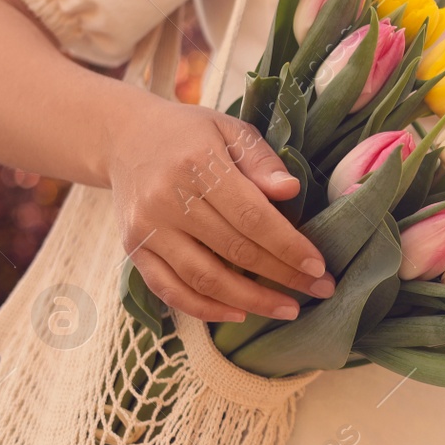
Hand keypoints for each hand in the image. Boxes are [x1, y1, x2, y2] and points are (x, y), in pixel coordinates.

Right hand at [107, 98, 333, 322]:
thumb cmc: (191, 134)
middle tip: (319, 290)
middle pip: (234, 250)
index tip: (318, 266)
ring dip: (250, 301)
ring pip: (203, 278)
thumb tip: (291, 191)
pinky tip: (239, 314)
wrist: (125, 138)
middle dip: (282, 276)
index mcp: (198, 165)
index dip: (287, 245)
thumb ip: (261, 161)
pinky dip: (205, 309)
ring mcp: (146, 228)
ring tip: (287, 309)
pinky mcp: (133, 249)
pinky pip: (169, 290)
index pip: (252, 216)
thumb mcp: (230, 130)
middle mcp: (167, 200)